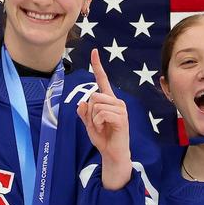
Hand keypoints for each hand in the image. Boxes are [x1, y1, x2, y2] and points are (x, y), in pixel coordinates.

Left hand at [76, 49, 131, 189]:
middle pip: (94, 95)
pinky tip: (105, 129)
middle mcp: (116, 101)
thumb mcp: (88, 124)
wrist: (112, 153)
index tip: (94, 51)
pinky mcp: (121, 117)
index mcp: (108, 100)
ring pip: (96, 104)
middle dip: (90, 111)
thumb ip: (84, 113)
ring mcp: (120, 109)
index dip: (97, 66)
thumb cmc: (103, 138)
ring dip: (94, 119)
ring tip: (102, 127)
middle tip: (97, 123)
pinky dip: (98, 123)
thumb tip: (82, 103)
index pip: (102, 80)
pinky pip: (101, 114)